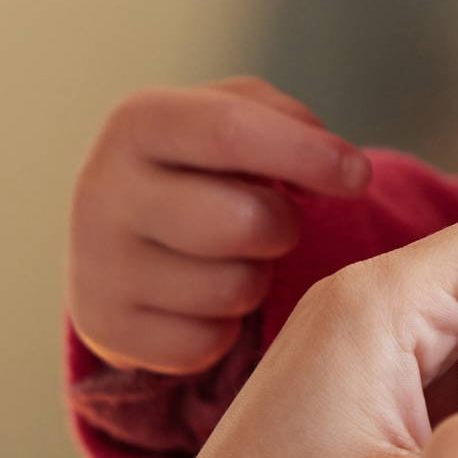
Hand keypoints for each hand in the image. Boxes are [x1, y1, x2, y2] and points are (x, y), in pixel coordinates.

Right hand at [68, 77, 372, 374]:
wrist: (120, 234)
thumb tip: (340, 170)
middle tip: (276, 220)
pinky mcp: (106, 329)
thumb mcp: (239, 114)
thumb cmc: (203, 164)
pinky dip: (226, 327)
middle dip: (283, 225)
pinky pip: (206, 343)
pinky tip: (205, 299)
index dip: (307, 155)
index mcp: (141, 122)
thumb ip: (293, 123)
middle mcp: (104, 190)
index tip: (358, 176)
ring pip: (231, 289)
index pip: (229, 132)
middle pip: (241, 221)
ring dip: (256, 277)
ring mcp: (98, 265)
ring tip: (233, 257)